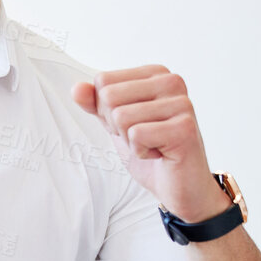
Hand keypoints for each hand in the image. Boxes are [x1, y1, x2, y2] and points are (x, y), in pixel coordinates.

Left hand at [72, 66, 231, 222]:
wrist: (181, 187)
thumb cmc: (152, 153)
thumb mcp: (116, 125)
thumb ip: (96, 104)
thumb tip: (77, 89)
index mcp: (155, 73)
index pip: (103, 81)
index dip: (107, 111)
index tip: (134, 124)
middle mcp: (171, 81)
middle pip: (109, 96)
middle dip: (116, 126)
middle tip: (143, 138)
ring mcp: (181, 103)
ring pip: (121, 117)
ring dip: (130, 141)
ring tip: (153, 146)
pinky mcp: (184, 127)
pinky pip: (137, 135)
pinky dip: (141, 152)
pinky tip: (161, 154)